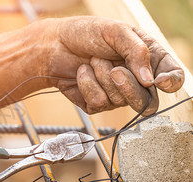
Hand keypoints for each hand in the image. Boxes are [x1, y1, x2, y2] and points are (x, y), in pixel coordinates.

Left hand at [41, 16, 183, 115]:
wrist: (55, 44)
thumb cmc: (87, 33)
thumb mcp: (116, 32)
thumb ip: (137, 51)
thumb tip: (149, 80)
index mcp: (149, 60)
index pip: (172, 78)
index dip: (171, 83)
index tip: (158, 82)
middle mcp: (135, 80)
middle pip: (147, 101)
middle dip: (128, 86)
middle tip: (114, 70)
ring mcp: (115, 94)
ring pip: (119, 101)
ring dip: (102, 77)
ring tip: (93, 60)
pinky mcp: (95, 103)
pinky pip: (98, 103)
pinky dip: (87, 84)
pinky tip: (82, 72)